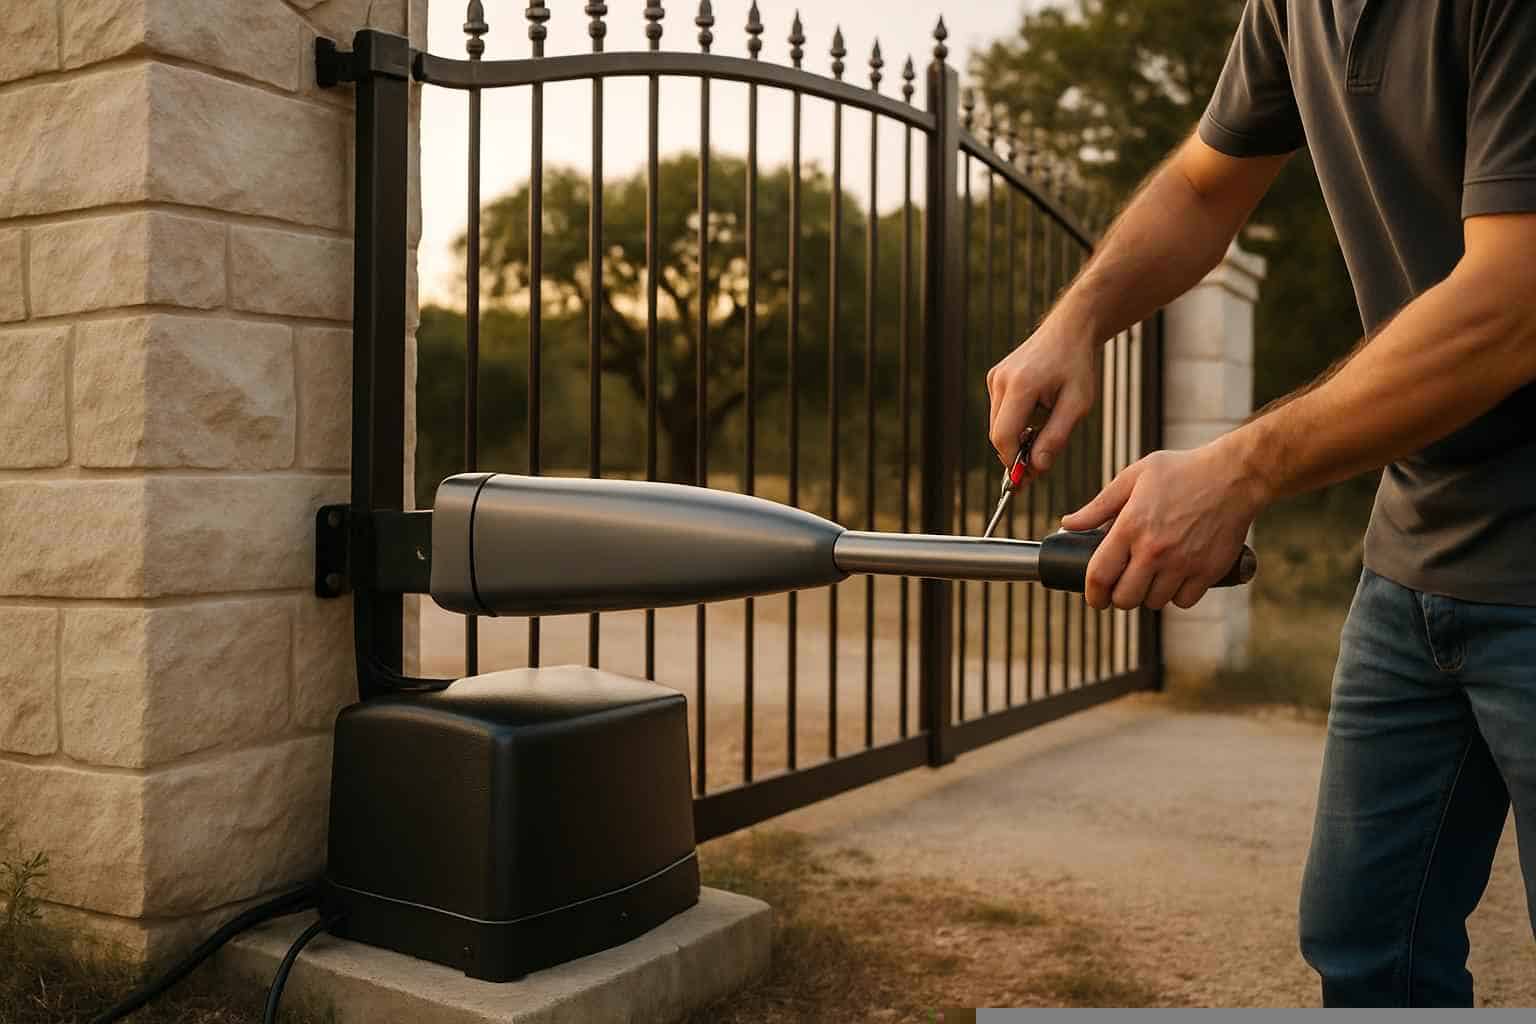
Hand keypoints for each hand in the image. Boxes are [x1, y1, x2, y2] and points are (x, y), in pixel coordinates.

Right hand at [987, 319, 1100, 475]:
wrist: (1069, 330)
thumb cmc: (1077, 366)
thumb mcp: (1078, 405)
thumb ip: (1056, 437)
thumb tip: (1037, 468)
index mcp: (1022, 385)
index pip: (1004, 436)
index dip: (1013, 462)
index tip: (1025, 480)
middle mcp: (1001, 381)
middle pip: (998, 434)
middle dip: (1015, 454)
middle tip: (1038, 469)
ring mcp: (995, 378)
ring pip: (997, 425)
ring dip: (1016, 439)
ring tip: (1043, 437)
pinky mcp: (994, 378)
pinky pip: (999, 412)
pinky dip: (1014, 423)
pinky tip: (1036, 418)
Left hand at [1060, 444, 1265, 610]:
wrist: (1235, 475)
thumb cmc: (1181, 471)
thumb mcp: (1133, 477)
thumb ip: (1098, 505)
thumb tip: (1068, 524)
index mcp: (1131, 526)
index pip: (1099, 575)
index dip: (1092, 594)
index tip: (1094, 598)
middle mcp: (1155, 550)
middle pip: (1125, 598)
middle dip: (1119, 597)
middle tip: (1123, 587)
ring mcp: (1183, 562)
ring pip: (1154, 602)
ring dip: (1148, 595)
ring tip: (1150, 578)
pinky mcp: (1208, 570)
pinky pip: (1184, 601)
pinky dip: (1177, 596)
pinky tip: (1175, 579)